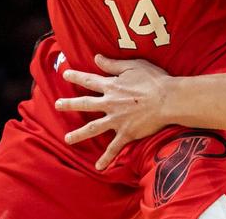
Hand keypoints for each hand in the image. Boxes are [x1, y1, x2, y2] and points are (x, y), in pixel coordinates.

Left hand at [55, 54, 172, 169]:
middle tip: (57, 105)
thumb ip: (113, 64)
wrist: (168, 100)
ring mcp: (117, 120)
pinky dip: (107, 158)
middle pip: (85, 104)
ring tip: (67, 139)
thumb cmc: (154, 80)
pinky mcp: (127, 133)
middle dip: (69, 104)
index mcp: (111, 86)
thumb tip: (96, 57)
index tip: (65, 74)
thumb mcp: (133, 66)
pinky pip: (114, 148)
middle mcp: (110, 104)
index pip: (89, 81)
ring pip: (93, 128)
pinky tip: (99, 167)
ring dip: (79, 134)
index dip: (76, 77)